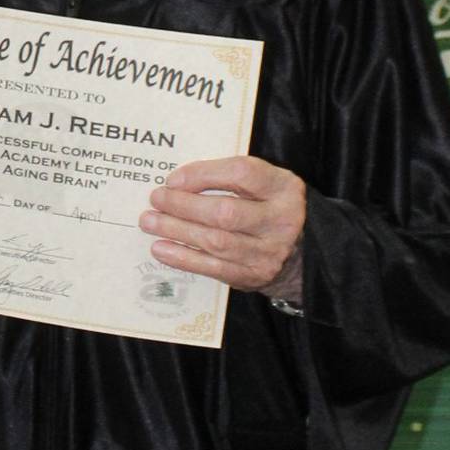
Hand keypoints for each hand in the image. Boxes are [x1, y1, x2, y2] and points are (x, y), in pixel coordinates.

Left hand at [139, 156, 305, 296]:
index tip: (173, 179)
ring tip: (150, 222)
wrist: (300, 250)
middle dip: (183, 206)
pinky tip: (161, 248)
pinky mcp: (254, 275)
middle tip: (155, 199)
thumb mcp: (261, 182)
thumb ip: (227, 176)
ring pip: (216, 242)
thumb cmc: (266, 206)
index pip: (242, 174)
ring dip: (177, 231)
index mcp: (282, 188)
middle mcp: (281, 220)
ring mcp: (269, 252)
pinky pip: (213, 268)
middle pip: (225, 212)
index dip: (203, 174)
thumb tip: (176, 183)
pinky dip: (183, 258)